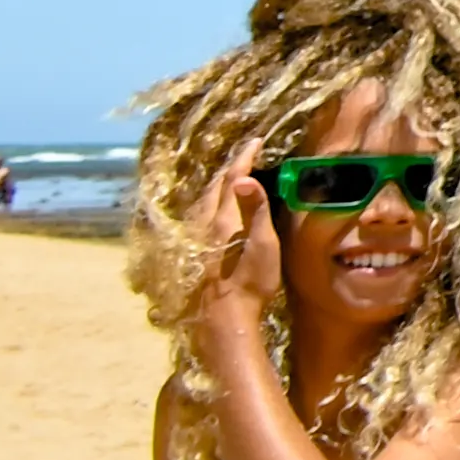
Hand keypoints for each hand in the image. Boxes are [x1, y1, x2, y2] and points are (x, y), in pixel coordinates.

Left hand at [185, 167, 283, 333]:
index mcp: (223, 219)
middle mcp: (206, 225)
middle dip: (230, 167)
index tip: (256, 141)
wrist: (224, 317)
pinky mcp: (196, 253)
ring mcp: (199, 240)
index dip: (244, 158)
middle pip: (214, 187)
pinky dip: (212, 200)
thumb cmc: (250, 281)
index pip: (233, 179)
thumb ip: (255, 210)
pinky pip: (202, 214)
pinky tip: (214, 210)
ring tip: (231, 176)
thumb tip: (244, 177)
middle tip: (246, 155)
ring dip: (218, 184)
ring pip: (204, 201)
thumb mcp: (262, 244)